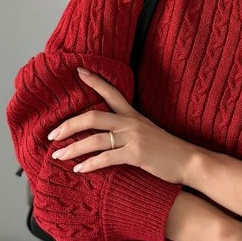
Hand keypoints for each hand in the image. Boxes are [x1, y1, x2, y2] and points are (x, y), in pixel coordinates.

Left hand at [48, 68, 194, 183]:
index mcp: (134, 115)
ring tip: (58, 155)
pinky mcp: (136, 154)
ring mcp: (134, 138)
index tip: (79, 71)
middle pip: (92, 116)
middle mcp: (131, 122)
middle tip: (52, 134)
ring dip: (73, 148)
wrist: (190, 161)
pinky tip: (79, 169)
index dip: (94, 81)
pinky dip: (90, 164)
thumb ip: (131, 130)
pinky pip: (106, 158)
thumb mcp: (149, 133)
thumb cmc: (169, 151)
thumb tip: (112, 135)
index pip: (112, 92)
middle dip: (68, 125)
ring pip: (95, 139)